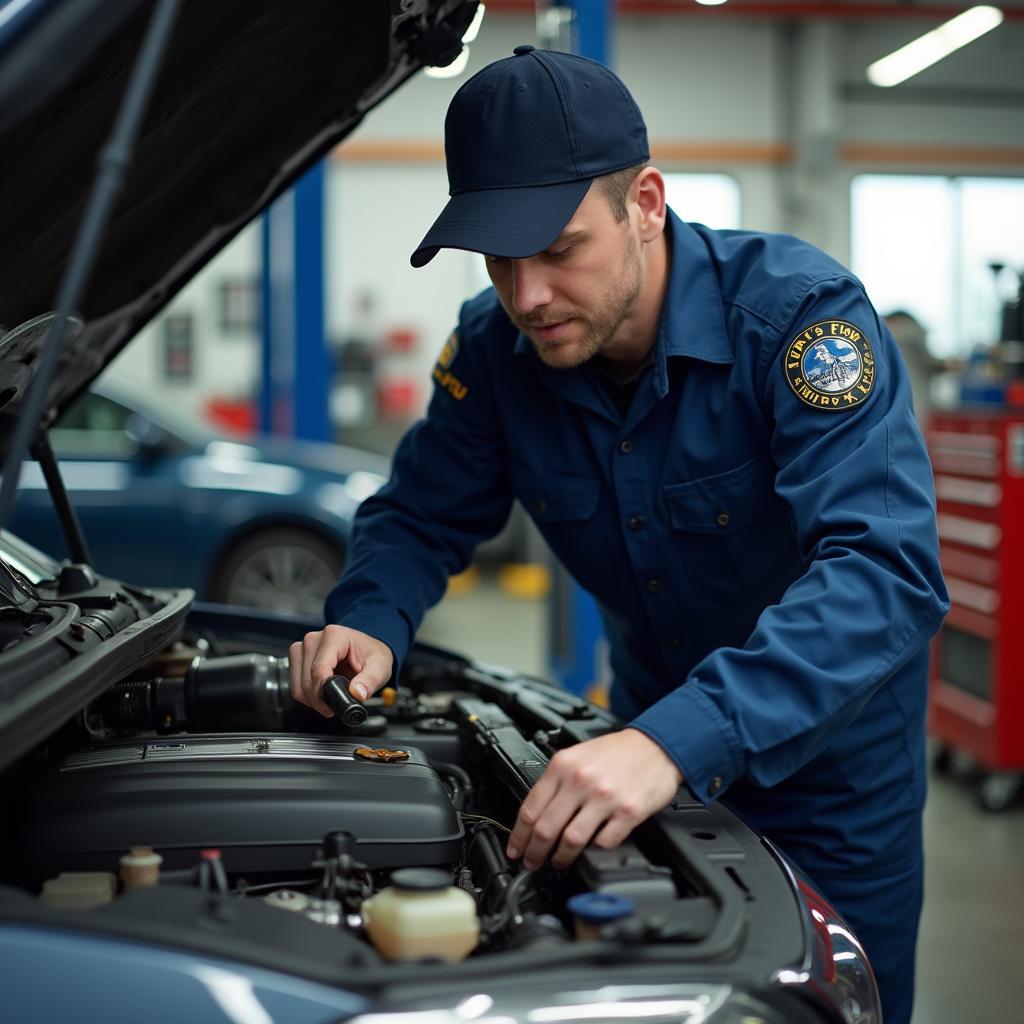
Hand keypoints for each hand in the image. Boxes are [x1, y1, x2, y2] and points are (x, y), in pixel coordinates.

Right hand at [289, 625, 393, 717]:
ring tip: (331, 698)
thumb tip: (358, 693)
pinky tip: (322, 693)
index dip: (323, 692)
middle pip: (307, 679)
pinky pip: (296, 684)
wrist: (366, 649)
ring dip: (312, 699)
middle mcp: (315, 639)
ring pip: (298, 684)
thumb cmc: (371, 655)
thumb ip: (370, 681)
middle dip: (320, 699)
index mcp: (335, 636)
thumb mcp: (380, 667)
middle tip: (336, 706)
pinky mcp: (299, 657)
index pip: (319, 669)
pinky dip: (307, 695)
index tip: (332, 706)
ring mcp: (304, 647)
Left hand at [506, 728, 683, 871]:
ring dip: (561, 858)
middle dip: (534, 853)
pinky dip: (595, 852)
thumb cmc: (616, 752)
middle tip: (532, 862)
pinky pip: (604, 843)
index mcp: (563, 765)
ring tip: (559, 862)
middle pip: (546, 828)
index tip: (516, 849)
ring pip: (571, 840)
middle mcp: (581, 780)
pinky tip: (591, 852)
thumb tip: (535, 816)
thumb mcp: (577, 755)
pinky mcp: (628, 812)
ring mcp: (605, 797)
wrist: (655, 745)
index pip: (530, 808)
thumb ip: (557, 782)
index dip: (519, 836)